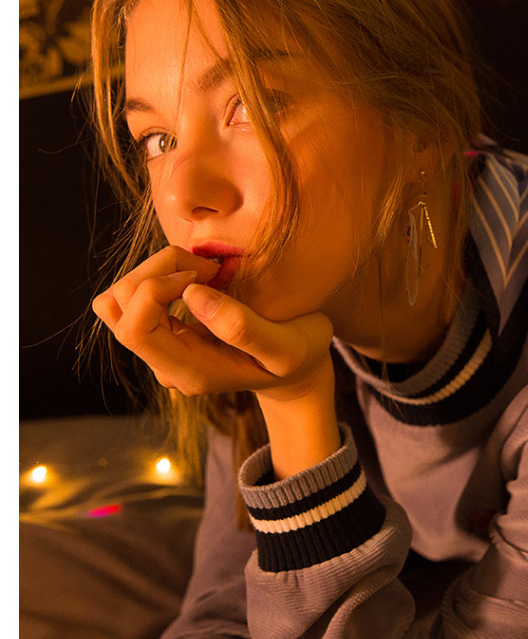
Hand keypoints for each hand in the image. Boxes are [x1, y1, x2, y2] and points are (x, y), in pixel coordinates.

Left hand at [92, 246, 333, 401]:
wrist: (296, 371)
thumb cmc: (299, 356)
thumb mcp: (287, 346)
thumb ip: (242, 327)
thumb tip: (191, 294)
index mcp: (189, 372)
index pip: (134, 329)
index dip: (157, 288)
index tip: (204, 275)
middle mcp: (165, 364)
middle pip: (118, 307)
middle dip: (156, 271)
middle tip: (208, 267)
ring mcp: (161, 349)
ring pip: (117, 299)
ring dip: (153, 271)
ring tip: (201, 271)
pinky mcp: (163, 332)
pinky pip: (134, 297)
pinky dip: (158, 276)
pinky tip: (195, 278)